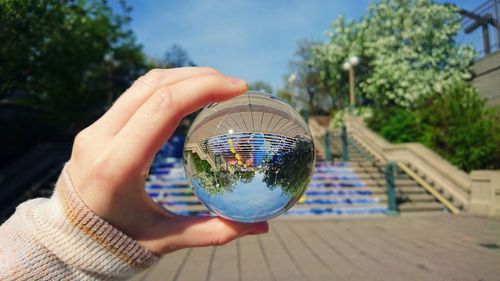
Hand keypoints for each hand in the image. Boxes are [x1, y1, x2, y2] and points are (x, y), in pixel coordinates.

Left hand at [67, 67, 268, 254]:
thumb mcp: (165, 238)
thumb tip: (263, 228)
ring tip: (216, 83)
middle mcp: (100, 139)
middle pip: (154, 86)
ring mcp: (95, 129)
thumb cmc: (116, 241)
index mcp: (117, 165)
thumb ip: (213, 232)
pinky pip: (134, 94)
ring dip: (183, 76)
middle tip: (235, 85)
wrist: (66, 239)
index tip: (237, 89)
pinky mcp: (96, 127)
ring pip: (142, 84)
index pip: (163, 107)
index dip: (204, 89)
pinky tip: (189, 92)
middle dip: (199, 77)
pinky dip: (167, 86)